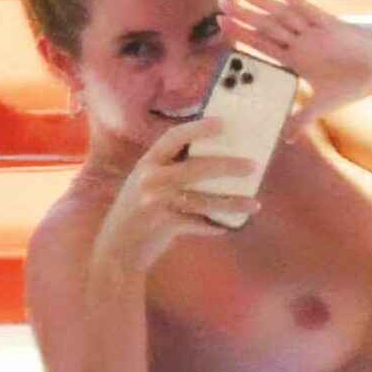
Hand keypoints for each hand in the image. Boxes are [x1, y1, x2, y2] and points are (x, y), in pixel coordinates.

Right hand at [93, 118, 259, 271]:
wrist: (116, 249)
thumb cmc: (140, 211)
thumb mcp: (147, 184)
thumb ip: (170, 169)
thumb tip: (215, 157)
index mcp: (147, 163)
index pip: (173, 137)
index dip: (198, 128)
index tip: (222, 122)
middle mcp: (149, 179)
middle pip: (196, 167)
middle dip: (227, 166)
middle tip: (253, 166)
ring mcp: (155, 202)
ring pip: (203, 199)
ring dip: (232, 203)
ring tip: (254, 204)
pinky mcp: (163, 224)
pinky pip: (198, 222)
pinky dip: (215, 225)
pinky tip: (229, 226)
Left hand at [217, 0, 371, 133]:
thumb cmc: (354, 87)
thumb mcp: (324, 105)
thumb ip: (303, 118)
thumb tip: (287, 139)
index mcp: (296, 59)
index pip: (262, 45)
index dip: (242, 35)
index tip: (221, 26)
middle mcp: (301, 42)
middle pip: (267, 26)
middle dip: (244, 15)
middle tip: (220, 3)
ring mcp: (315, 32)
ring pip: (283, 15)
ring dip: (263, 4)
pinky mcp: (332, 25)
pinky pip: (311, 11)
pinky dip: (296, 2)